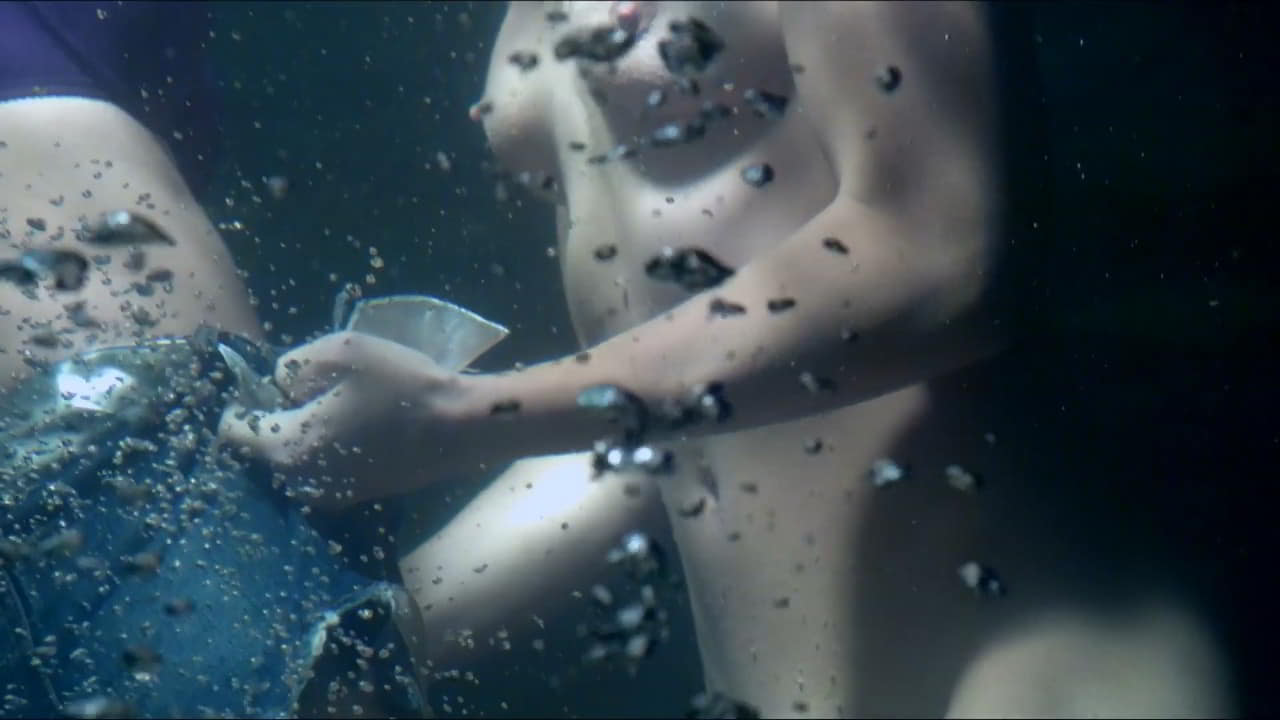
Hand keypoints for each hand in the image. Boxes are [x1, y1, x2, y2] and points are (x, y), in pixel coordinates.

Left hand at [218, 331, 471, 507]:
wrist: (462, 428)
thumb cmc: (400, 386)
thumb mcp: (339, 351)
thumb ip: (293, 364)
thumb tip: (281, 385)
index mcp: (286, 449)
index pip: (234, 432)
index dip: (241, 401)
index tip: (261, 381)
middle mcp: (300, 483)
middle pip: (265, 447)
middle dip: (275, 417)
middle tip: (306, 387)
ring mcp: (331, 495)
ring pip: (295, 458)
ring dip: (303, 433)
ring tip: (334, 403)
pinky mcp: (357, 495)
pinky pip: (323, 468)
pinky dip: (328, 447)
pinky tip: (357, 422)